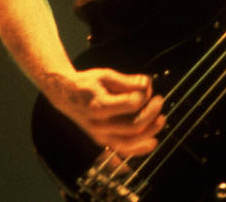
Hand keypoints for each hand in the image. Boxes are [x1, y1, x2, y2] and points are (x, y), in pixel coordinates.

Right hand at [44, 68, 165, 156]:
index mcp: (98, 106)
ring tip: (162, 119)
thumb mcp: (105, 75)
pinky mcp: (102, 140)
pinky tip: (153, 143)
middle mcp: (98, 125)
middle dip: (151, 112)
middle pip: (134, 125)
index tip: (146, 86)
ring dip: (150, 131)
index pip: (131, 105)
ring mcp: (100, 135)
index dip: (144, 95)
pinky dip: (139, 149)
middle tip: (159, 99)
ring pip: (130, 142)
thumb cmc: (86, 84)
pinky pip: (122, 150)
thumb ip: (127, 81)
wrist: (64, 96)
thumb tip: (147, 83)